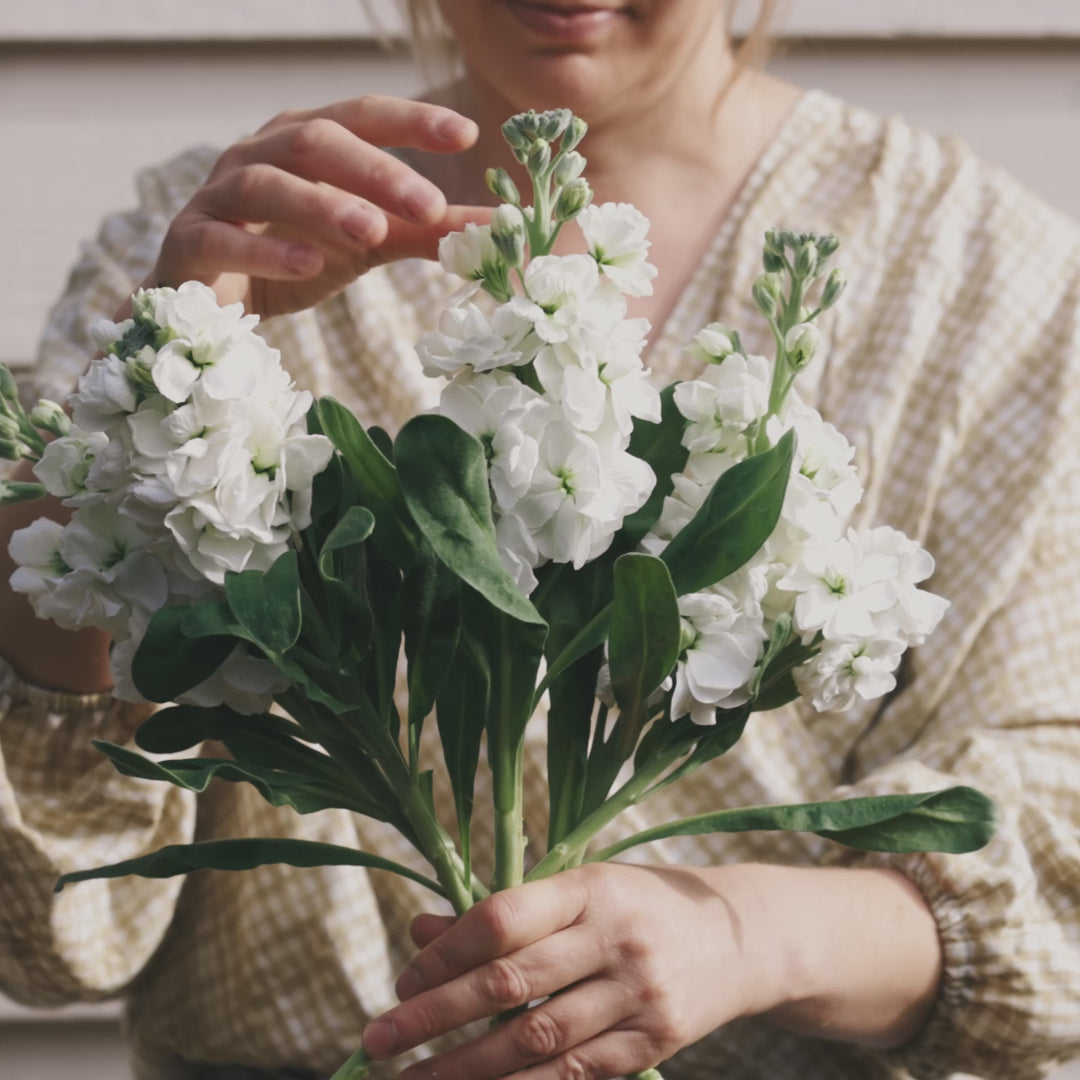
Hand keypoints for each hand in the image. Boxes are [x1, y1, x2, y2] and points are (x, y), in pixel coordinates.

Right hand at [151, 95, 487, 317]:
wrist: (213, 305)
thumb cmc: (293, 257)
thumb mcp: (367, 243)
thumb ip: (424, 232)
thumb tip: (497, 229)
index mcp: (305, 143)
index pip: (362, 117)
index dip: (411, 121)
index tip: (466, 134)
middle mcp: (259, 154)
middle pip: (316, 141)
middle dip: (375, 170)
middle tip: (429, 204)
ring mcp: (218, 195)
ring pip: (268, 183)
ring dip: (323, 205)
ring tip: (373, 231)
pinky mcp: (190, 242)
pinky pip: (225, 238)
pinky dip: (269, 251)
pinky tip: (311, 265)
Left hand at [362, 863, 783, 1079]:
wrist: (741, 937)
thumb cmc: (641, 905)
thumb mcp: (580, 890)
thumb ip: (506, 914)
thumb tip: (422, 933)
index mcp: (590, 887)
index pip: (502, 919)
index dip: (445, 952)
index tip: (403, 980)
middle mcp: (615, 937)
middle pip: (510, 982)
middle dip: (436, 1016)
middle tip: (378, 1040)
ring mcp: (638, 993)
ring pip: (537, 1040)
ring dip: (467, 1067)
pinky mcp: (656, 1041)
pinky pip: (578, 1074)